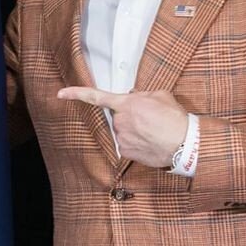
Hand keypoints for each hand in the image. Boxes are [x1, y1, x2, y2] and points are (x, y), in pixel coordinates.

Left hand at [58, 87, 187, 166]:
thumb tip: (132, 96)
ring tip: (153, 131)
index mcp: (126, 103)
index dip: (76, 94)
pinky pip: (127, 144)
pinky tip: (150, 142)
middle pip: (118, 116)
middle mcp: (120, 121)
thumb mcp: (161, 95)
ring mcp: (121, 138)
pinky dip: (137, 143)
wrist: (184, 144)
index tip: (61, 94)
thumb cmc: (175, 118)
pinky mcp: (125, 152)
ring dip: (134, 130)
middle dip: (130, 116)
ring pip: (123, 131)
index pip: (95, 97)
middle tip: (150, 119)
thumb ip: (141, 94)